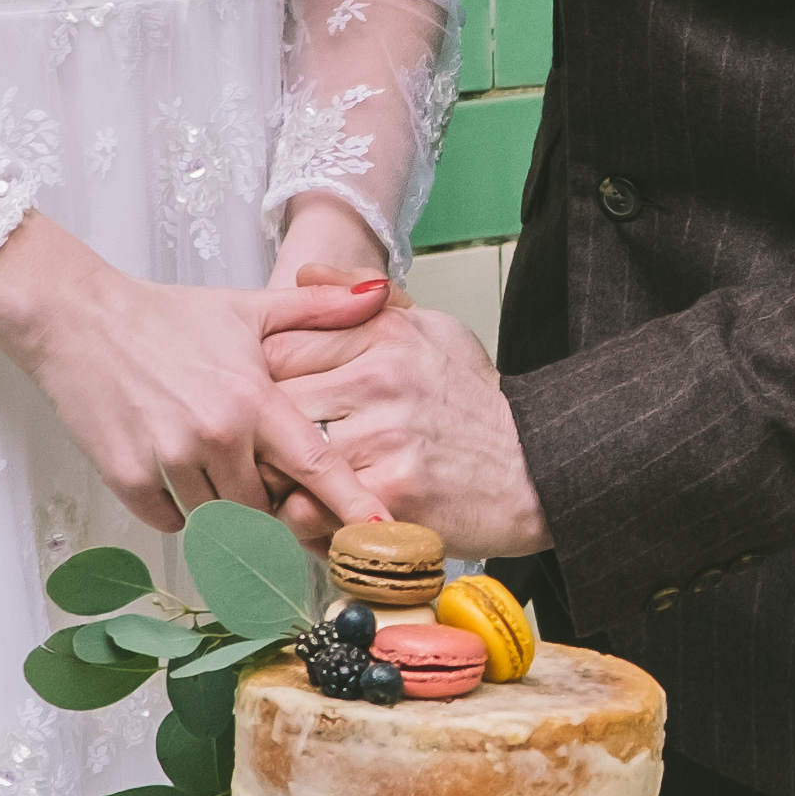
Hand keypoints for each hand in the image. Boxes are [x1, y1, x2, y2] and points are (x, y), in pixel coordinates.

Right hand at [0, 217, 381, 537]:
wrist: (78, 318)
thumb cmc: (166, 316)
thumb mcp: (248, 307)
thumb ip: (318, 308)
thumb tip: (379, 292)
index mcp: (252, 398)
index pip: (316, 464)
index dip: (351, 504)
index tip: (380, 535)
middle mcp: (215, 435)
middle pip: (265, 508)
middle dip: (270, 503)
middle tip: (260, 479)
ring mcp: (168, 460)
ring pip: (218, 520)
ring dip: (222, 507)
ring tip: (212, 465)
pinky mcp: (126, 478)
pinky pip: (170, 521)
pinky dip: (177, 508)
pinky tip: (174, 470)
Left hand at [258, 295, 543, 556]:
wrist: (537, 467)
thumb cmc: (474, 403)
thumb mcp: (431, 329)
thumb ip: (363, 299)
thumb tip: (302, 275)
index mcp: (383, 333)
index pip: (276, 348)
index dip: (258, 382)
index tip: (263, 404)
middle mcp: (381, 379)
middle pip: (271, 405)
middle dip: (259, 435)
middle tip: (265, 453)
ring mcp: (385, 438)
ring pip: (285, 461)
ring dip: (277, 481)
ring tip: (290, 487)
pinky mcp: (391, 495)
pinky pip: (312, 510)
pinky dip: (304, 520)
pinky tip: (319, 516)